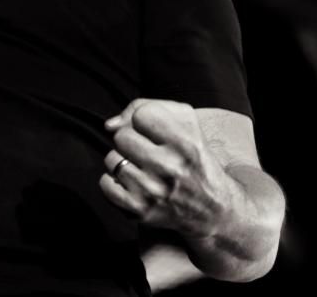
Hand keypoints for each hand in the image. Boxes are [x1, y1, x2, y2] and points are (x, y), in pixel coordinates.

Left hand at [99, 99, 236, 239]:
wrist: (211, 209)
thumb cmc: (193, 160)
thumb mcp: (186, 123)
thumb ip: (147, 107)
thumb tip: (109, 125)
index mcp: (185, 143)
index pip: (141, 114)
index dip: (143, 120)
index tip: (154, 132)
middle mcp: (170, 167)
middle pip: (121, 136)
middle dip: (131, 141)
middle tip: (147, 152)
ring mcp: (153, 190)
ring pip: (112, 159)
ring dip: (122, 161)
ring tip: (142, 168)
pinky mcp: (140, 209)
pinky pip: (105, 184)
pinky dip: (113, 182)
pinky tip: (132, 183)